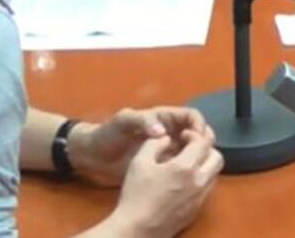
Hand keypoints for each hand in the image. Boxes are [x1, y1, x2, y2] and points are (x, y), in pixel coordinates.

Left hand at [69, 107, 213, 185]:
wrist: (92, 157)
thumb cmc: (107, 134)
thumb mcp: (123, 121)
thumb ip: (142, 121)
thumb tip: (162, 131)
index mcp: (164, 117)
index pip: (191, 116)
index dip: (199, 124)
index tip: (199, 138)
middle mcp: (169, 132)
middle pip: (196, 133)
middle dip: (202, 141)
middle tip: (200, 155)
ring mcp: (166, 149)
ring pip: (190, 150)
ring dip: (196, 156)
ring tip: (193, 167)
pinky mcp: (161, 166)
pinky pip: (179, 166)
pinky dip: (184, 169)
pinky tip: (183, 177)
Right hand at [103, 129, 222, 237]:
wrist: (136, 230)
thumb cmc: (136, 195)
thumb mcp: (139, 162)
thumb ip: (155, 144)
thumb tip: (168, 138)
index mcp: (186, 167)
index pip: (203, 142)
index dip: (194, 134)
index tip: (183, 136)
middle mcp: (199, 181)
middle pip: (217, 157)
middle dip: (206, 148)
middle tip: (191, 148)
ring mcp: (200, 198)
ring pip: (215, 174)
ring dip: (206, 164)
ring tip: (189, 164)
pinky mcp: (197, 211)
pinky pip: (208, 189)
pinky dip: (202, 180)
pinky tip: (185, 182)